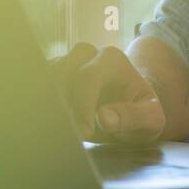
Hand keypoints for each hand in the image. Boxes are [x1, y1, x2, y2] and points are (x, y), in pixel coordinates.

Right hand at [49, 44, 166, 144]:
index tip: (85, 133)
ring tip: (60, 130)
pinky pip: (37, 87)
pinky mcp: (53, 77)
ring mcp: (67, 64)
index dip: (82, 106)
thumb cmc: (141, 113)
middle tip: (68, 133)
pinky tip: (49, 127)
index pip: (87, 77)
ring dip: (48, 105)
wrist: (131, 111)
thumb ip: (133, 117)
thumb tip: (104, 118)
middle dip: (62, 105)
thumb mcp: (150, 119)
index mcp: (112, 59)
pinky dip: (40, 106)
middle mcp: (86, 55)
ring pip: (45, 79)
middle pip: (60, 73)